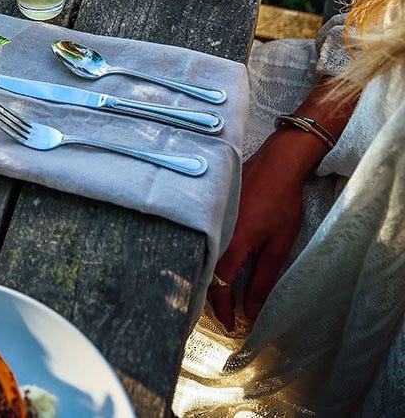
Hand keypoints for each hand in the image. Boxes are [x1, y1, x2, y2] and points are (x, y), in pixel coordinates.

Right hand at [208, 131, 313, 330]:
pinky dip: (208, 255)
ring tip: (222, 293)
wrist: (277, 162)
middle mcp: (216, 229)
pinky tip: (217, 263)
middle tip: (225, 313)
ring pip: (202, 254)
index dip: (223, 308)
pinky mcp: (210, 205)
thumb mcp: (278, 245)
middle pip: (205, 271)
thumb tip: (251, 310)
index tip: (232, 324)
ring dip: (209, 276)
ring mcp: (211, 215)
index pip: (218, 284)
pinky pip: (204, 236)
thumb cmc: (282, 202)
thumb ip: (263, 280)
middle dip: (213, 297)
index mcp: (233, 242)